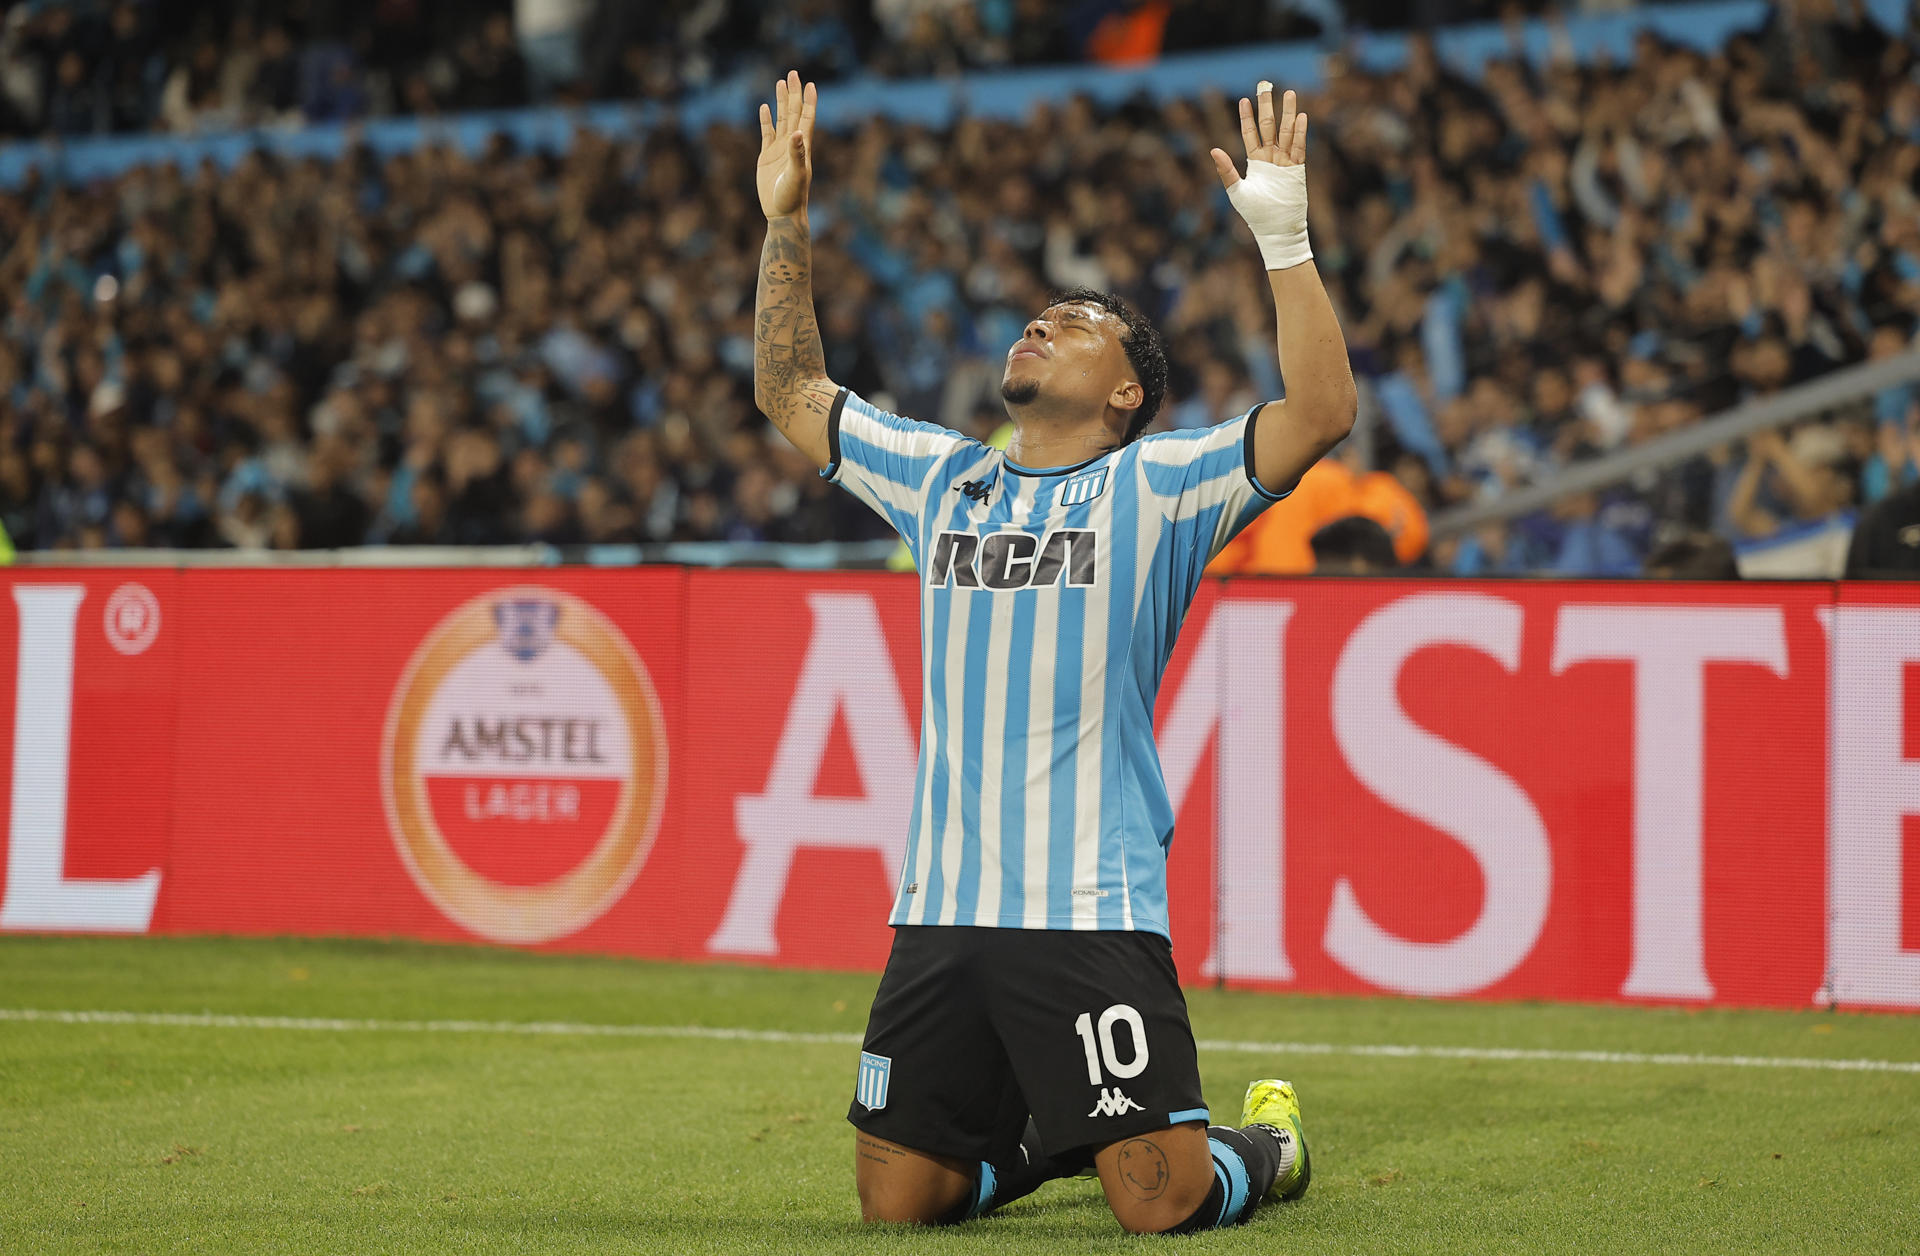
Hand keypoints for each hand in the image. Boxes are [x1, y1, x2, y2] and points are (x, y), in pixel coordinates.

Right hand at [757, 70, 815, 219]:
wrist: (782, 213)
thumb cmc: (793, 197)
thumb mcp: (796, 175)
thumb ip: (797, 154)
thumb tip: (796, 132)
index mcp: (802, 146)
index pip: (807, 118)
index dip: (809, 101)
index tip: (811, 84)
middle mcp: (792, 144)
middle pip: (794, 113)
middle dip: (793, 93)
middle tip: (792, 73)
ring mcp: (779, 149)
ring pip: (781, 119)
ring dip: (781, 102)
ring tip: (780, 83)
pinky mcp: (766, 156)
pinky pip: (766, 133)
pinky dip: (766, 119)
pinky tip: (765, 107)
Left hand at [1211, 82, 1310, 270]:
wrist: (1276, 229)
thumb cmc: (1255, 215)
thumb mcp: (1236, 191)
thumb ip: (1226, 170)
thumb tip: (1213, 150)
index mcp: (1255, 161)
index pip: (1250, 133)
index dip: (1246, 117)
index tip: (1243, 100)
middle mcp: (1270, 158)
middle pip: (1269, 126)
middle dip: (1267, 106)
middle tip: (1266, 86)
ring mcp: (1284, 162)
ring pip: (1286, 132)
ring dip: (1288, 113)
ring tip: (1289, 93)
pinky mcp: (1297, 170)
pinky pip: (1299, 147)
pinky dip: (1300, 132)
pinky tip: (1300, 116)